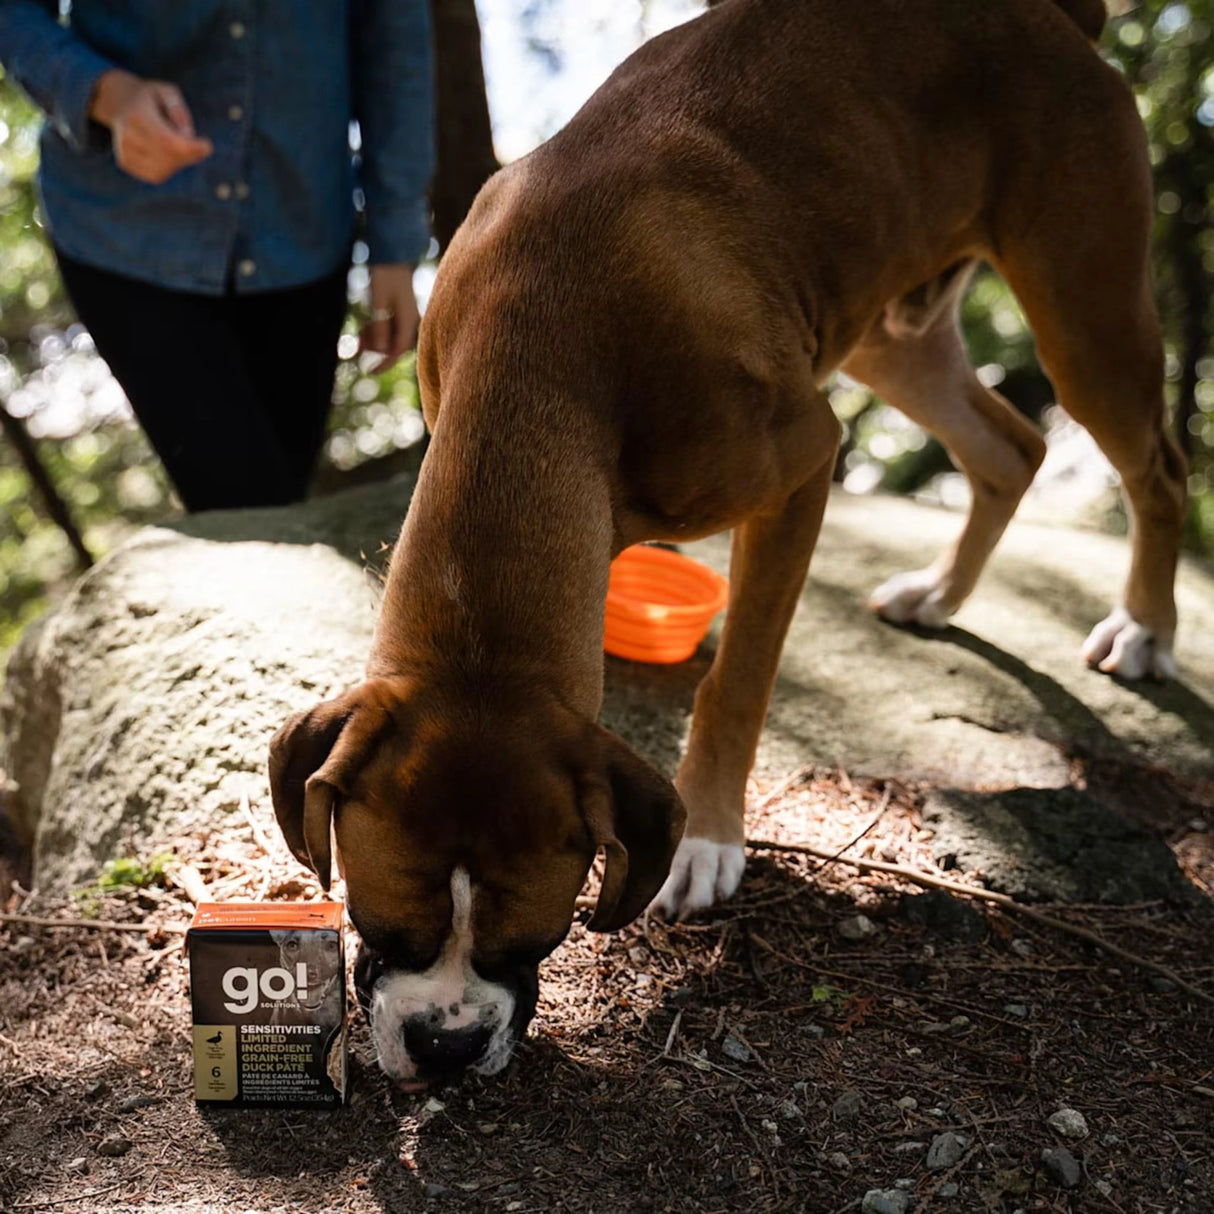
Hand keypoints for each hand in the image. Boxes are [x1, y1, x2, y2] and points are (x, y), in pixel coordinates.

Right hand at [90, 69, 212, 183]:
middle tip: (198, 146)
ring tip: (177, 144)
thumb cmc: (149, 97)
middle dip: (190, 155)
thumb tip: (187, 135)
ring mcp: (124, 150)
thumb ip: (179, 109)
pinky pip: (156, 175)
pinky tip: (165, 152)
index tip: (207, 146)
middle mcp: (128, 135)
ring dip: (179, 162)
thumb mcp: (166, 91)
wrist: (118, 102)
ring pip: (163, 170)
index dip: (191, 148)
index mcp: (137, 115)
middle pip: (168, 157)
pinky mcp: (125, 162)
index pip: (168, 141)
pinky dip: (167, 167)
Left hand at [359, 264, 420, 372]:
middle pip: (393, 346)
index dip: (384, 363)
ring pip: (390, 338)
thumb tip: (379, 350)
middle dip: (375, 348)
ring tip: (358, 336)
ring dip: (374, 340)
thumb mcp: (378, 302)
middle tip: (357, 343)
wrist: (392, 255)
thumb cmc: (385, 276)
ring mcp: (405, 317)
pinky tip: (365, 328)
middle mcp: (410, 321)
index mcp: (409, 320)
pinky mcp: (399, 312)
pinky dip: (376, 330)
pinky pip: (388, 328)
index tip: (370, 371)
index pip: (398, 350)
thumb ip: (379, 326)